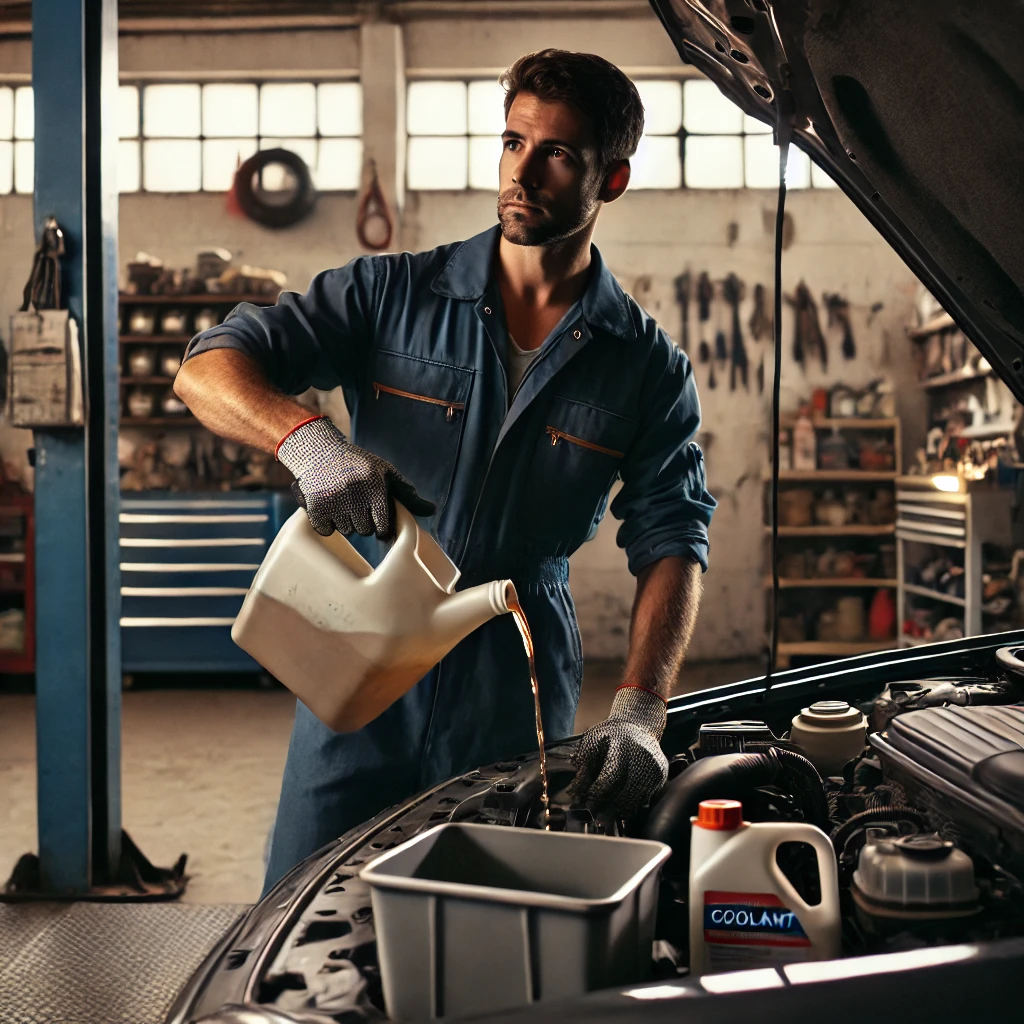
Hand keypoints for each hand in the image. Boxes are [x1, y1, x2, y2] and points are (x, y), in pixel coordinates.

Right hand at [277, 416, 434, 538]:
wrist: (320, 451)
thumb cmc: (359, 465)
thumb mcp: (386, 473)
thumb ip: (407, 494)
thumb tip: (432, 510)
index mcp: (375, 485)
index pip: (383, 526)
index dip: (381, 526)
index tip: (377, 518)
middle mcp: (354, 493)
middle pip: (365, 531)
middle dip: (364, 521)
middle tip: (357, 504)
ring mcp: (333, 500)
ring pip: (347, 531)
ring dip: (346, 522)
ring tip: (343, 502)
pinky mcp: (315, 505)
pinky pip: (326, 530)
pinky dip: (328, 525)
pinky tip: (330, 508)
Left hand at [569, 685, 668, 812]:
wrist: (638, 725)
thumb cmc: (611, 735)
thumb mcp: (593, 742)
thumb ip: (584, 766)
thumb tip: (574, 792)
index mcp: (622, 745)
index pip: (610, 775)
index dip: (598, 792)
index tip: (586, 803)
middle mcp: (642, 756)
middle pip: (626, 792)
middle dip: (609, 808)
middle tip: (596, 817)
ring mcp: (655, 767)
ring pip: (638, 799)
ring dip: (621, 810)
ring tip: (607, 817)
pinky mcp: (662, 775)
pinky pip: (647, 798)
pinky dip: (633, 805)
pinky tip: (621, 806)